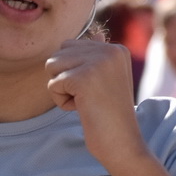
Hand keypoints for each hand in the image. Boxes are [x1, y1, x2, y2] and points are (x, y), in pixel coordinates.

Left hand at [46, 38, 150, 172]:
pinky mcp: (84, 78)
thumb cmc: (112, 115)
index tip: (96, 91)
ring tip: (86, 103)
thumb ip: (100, 56)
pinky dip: (62, 102)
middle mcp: (109, 50)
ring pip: (52, 67)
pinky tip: (83, 110)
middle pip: (58, 54)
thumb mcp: (110, 79)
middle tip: (89, 98)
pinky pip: (53, 85)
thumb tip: (96, 31)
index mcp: (117, 48)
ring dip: (62, 90)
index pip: (70, 46)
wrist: (123, 143)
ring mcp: (98, 62)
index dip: (74, 73)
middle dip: (65, 79)